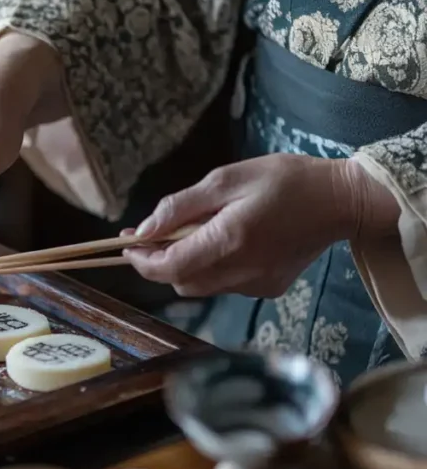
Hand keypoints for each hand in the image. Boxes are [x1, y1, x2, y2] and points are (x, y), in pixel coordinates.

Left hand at [123, 154, 399, 296]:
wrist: (342, 200)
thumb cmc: (285, 180)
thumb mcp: (226, 180)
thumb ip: (180, 207)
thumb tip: (143, 230)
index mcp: (230, 240)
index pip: (169, 268)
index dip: (142, 261)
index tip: (127, 245)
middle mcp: (242, 271)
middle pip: (180, 282)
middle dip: (159, 262)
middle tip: (151, 235)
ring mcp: (257, 284)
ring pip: (200, 286)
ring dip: (185, 264)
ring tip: (189, 233)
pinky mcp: (269, 288)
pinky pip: (224, 284)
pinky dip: (212, 267)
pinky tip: (224, 242)